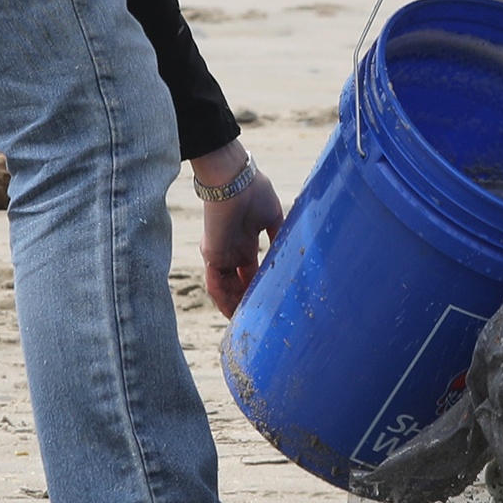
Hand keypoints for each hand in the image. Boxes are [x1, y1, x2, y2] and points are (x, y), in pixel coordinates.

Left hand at [196, 150, 286, 315]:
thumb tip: (291, 249)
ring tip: (246, 323)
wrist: (234, 179)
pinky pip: (215, 284)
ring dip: (235, 305)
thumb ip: (277, 235)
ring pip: (225, 288)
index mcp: (245, 242)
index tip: (268, 302)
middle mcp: (231, 250)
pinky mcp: (211, 255)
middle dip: (247, 301)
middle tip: (258, 320)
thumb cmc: (254, 191)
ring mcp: (220, 254)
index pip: (250, 272)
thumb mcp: (272, 216)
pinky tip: (233, 313)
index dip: (258, 287)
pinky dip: (223, 299)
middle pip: (237, 284)